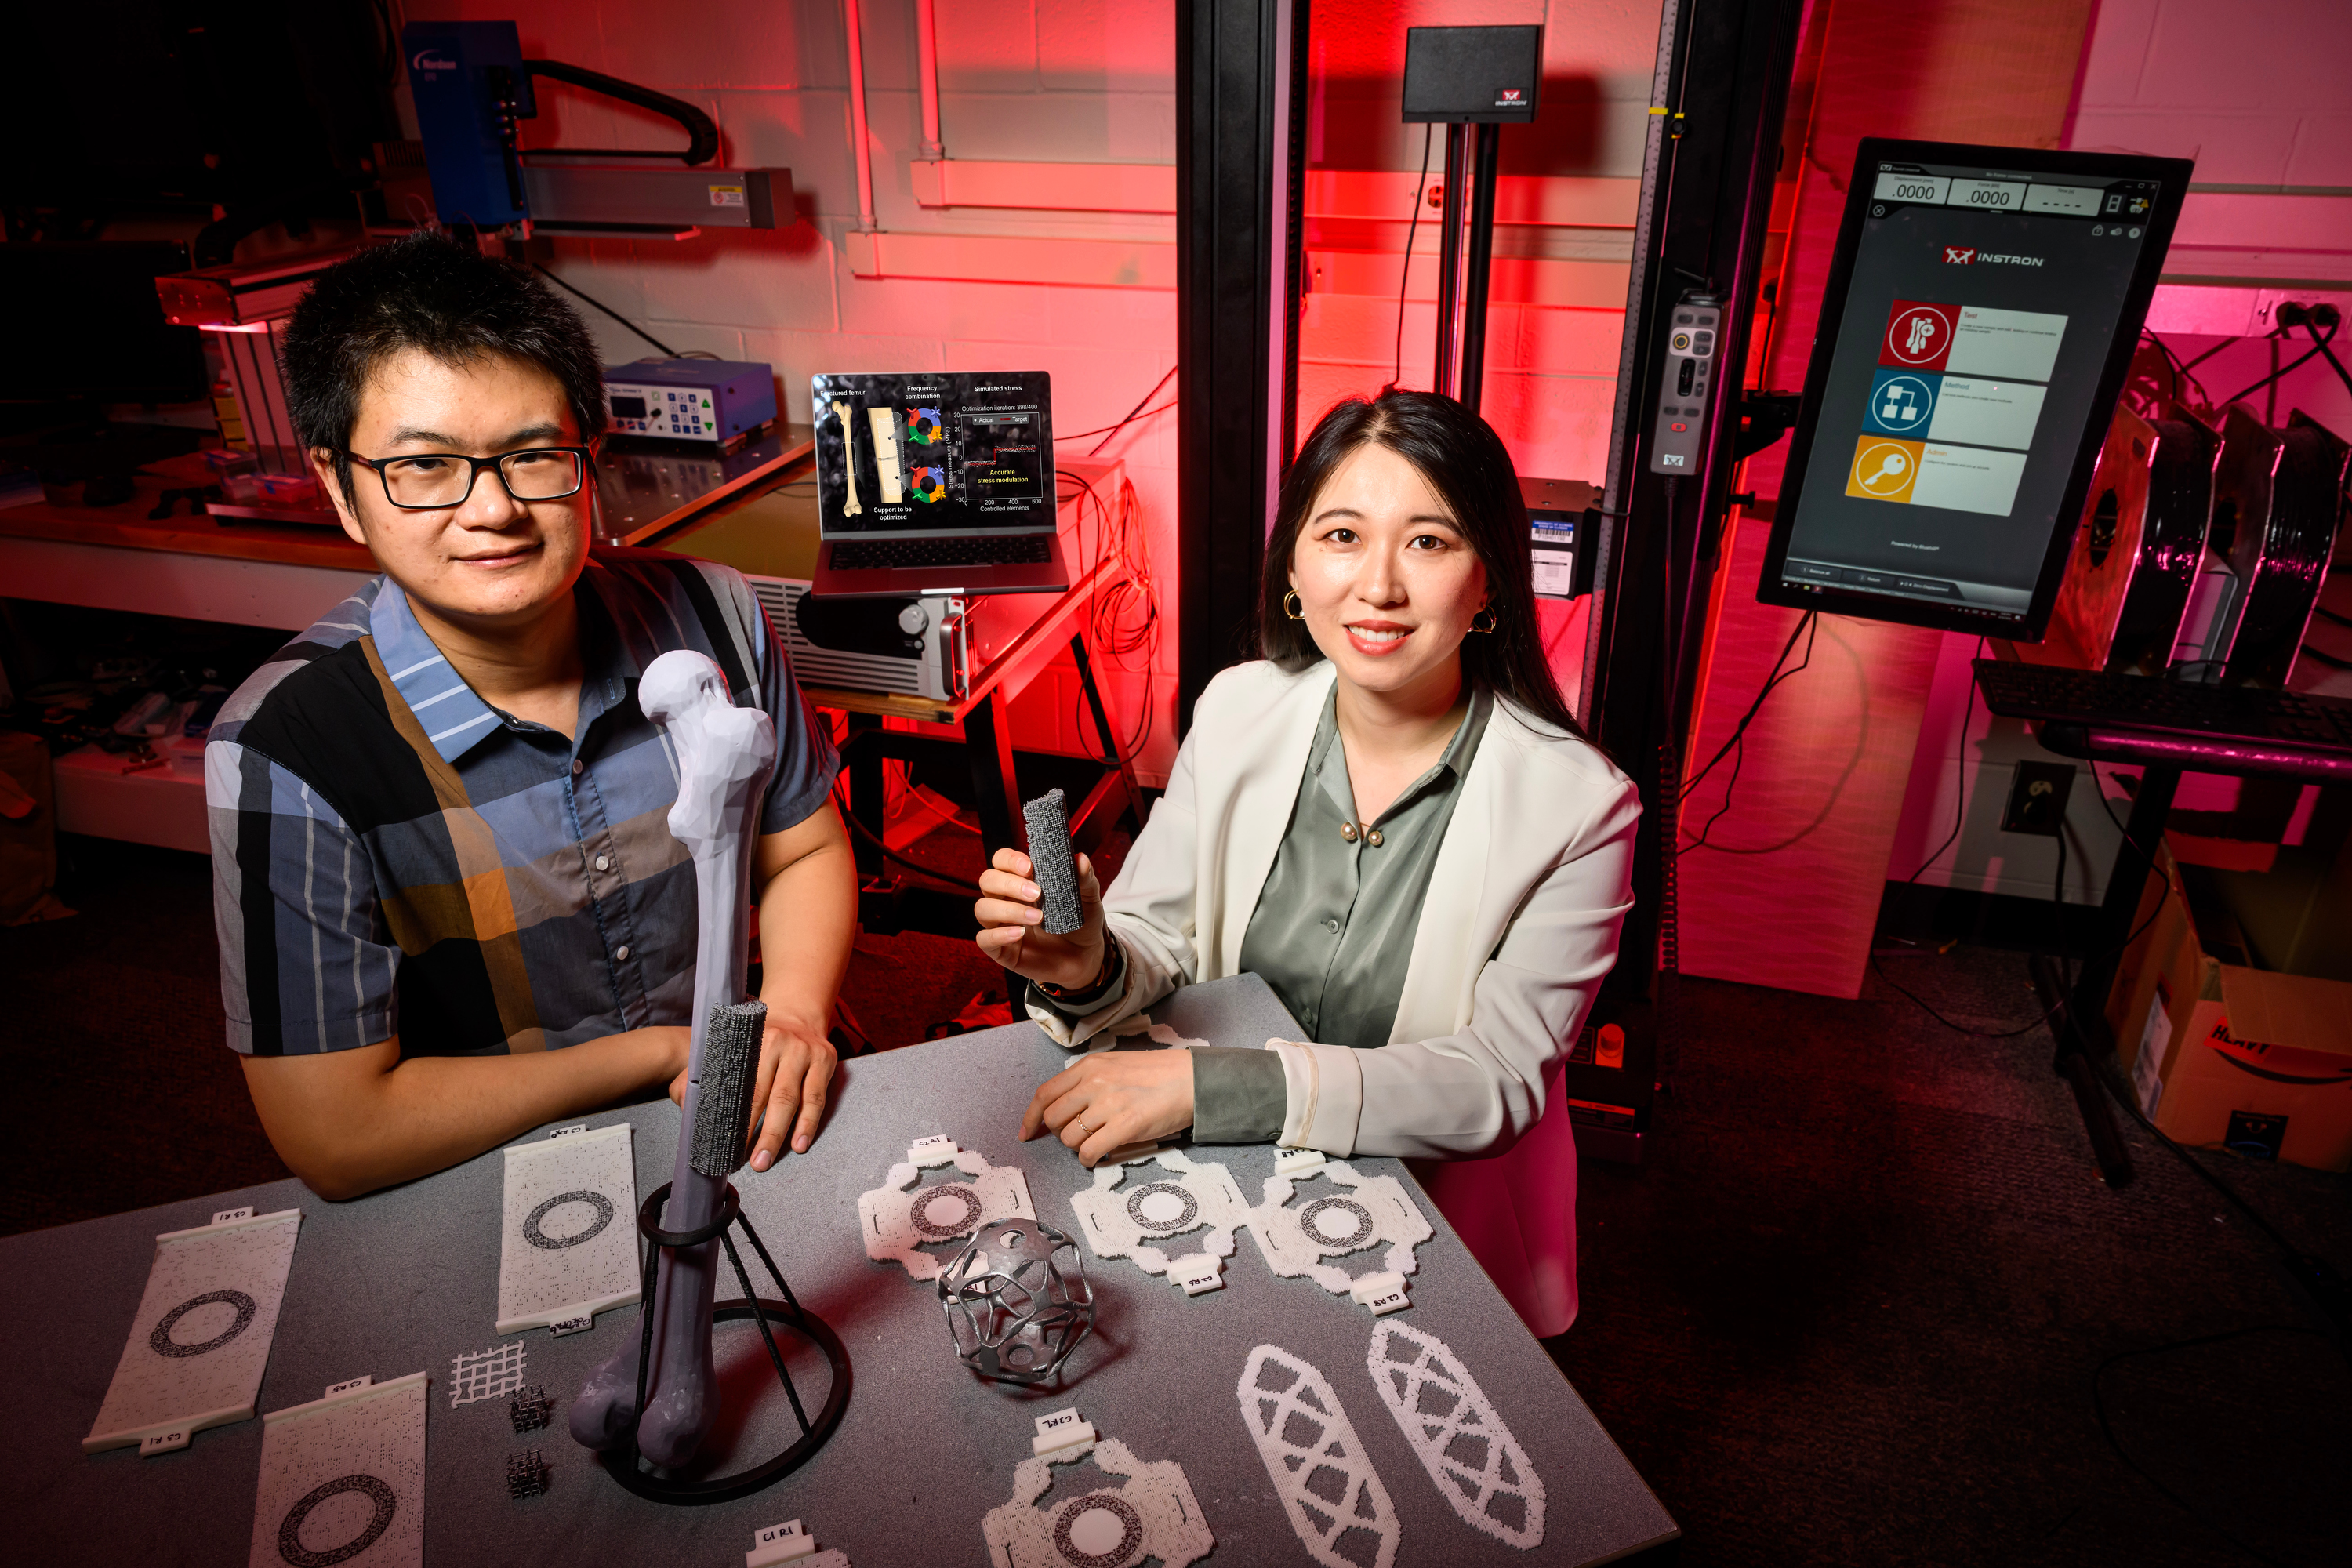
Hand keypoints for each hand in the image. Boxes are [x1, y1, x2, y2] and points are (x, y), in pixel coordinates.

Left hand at [667, 1009, 836, 1170]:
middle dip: (759, 1133)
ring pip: (794, 1099)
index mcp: (754, 1040)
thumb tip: (684, 1100)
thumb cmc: (757, 1038)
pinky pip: (817, 1098)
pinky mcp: (825, 1061)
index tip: (723, 1144)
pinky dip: (808, 1123)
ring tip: (767, 1160)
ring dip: (781, 1134)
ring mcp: (806, 1053)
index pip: (743, 1085)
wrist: (798, 1013)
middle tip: (749, 1163)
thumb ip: (703, 1069)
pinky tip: (800, 1143)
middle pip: (769, 1095)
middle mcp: (782, 1044)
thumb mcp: (728, 1043)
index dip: (735, 1117)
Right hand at [974, 848, 1108, 990]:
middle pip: (988, 880)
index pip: (1002, 860)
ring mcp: (1001, 924)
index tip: (1029, 866)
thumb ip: (1084, 879)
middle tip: (1037, 894)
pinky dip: (998, 935)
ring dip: (1008, 910)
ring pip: (982, 908)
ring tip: (1038, 918)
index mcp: (1023, 880)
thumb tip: (1081, 859)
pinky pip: (984, 939)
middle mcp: (1007, 899)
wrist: (1085, 957)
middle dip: (1009, 884)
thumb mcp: (1087, 899)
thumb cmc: (1080, 923)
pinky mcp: (1001, 948)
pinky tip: (1019, 934)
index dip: (1009, 860)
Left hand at [1020, 1048, 1193, 1166]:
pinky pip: (1090, 1151)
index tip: (1026, 1133)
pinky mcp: (1126, 1125)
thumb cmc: (1156, 1074)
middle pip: (1053, 1119)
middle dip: (1059, 1134)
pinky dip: (1088, 1160)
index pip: (1045, 1094)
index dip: (1030, 1117)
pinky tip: (1097, 1157)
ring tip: (1094, 1143)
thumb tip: (1065, 1108)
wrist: (1191, 1079)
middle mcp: (1094, 1082)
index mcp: (1089, 1065)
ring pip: (1070, 1138)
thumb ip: (1088, 1080)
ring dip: (1077, 1147)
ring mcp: (1109, 1104)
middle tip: (1076, 1136)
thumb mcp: (1114, 1064)